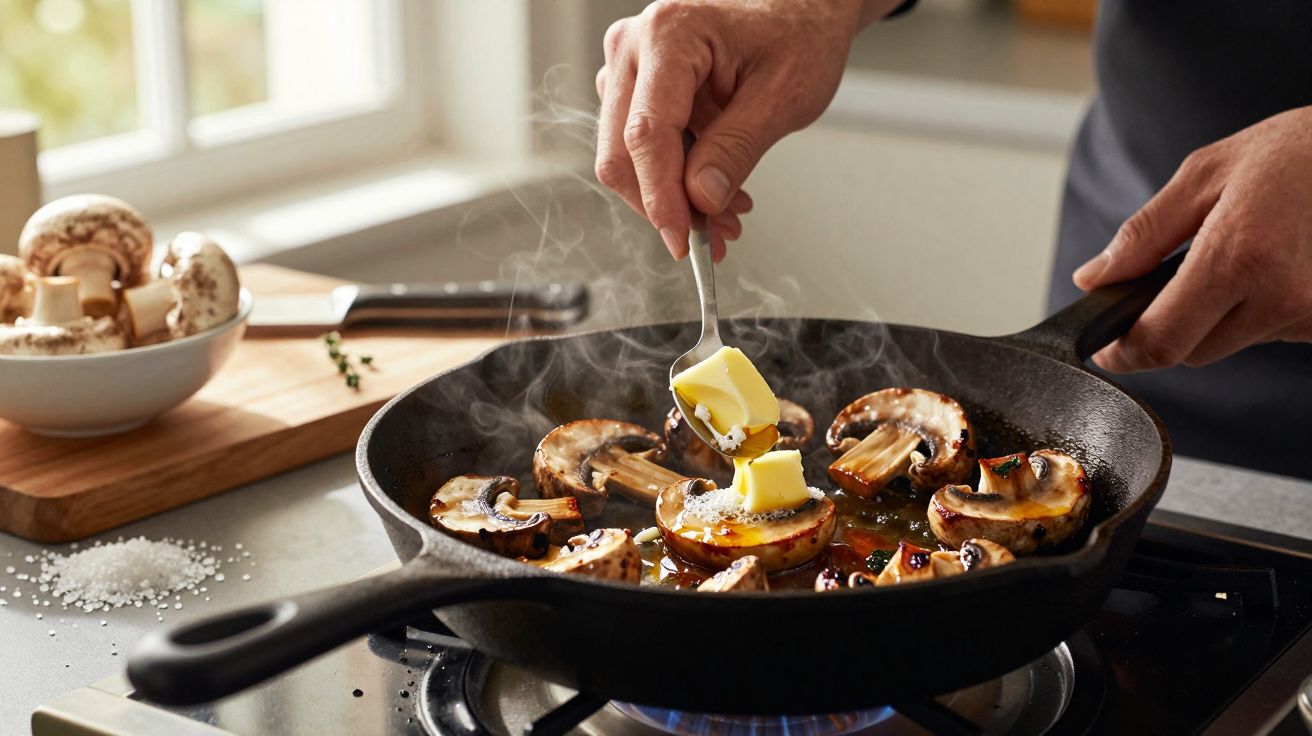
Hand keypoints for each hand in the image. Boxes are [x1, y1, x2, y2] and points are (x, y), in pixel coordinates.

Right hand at [595, 0, 901, 260]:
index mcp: (668, 35)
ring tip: (727, 213)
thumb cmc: (796, 33)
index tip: (683, 242)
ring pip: (626, 157)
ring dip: (672, 197)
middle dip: (666, 206)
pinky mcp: (635, 89)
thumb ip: (736, 148)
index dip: (661, 198)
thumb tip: (701, 200)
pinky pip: (639, 148)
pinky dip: (673, 179)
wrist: (799, 10)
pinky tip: (713, 189)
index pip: (646, 134)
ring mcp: (628, 68)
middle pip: (621, 152)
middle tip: (714, 237)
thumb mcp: (783, 95)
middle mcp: (633, 47)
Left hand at [1073, 106, 1311, 371]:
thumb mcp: (1205, 174)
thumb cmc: (1297, 150)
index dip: (1123, 351)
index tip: (1105, 346)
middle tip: (1174, 278)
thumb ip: (1143, 235)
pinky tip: (1274, 264)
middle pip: (1191, 351)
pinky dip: (1258, 309)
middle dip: (1169, 325)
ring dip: (1217, 316)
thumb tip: (1094, 278)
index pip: (1161, 339)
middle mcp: (1281, 296)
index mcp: (1239, 258)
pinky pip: (1272, 331)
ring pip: (1231, 343)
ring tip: (1242, 254)